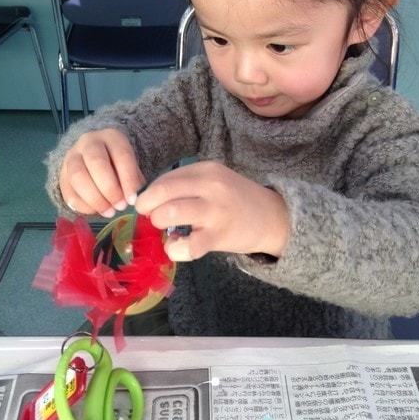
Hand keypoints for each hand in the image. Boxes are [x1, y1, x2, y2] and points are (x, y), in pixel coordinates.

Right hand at [59, 128, 144, 216]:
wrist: (94, 153)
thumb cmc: (118, 162)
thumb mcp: (130, 164)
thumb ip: (134, 179)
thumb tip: (135, 199)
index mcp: (112, 136)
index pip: (121, 155)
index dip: (128, 179)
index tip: (133, 200)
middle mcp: (89, 142)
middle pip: (96, 162)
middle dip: (110, 188)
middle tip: (120, 206)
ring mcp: (71, 157)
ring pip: (78, 176)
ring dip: (95, 199)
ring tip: (109, 212)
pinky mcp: (61, 174)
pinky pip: (68, 191)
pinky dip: (82, 205)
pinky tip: (95, 211)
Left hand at [135, 161, 288, 260]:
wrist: (272, 218)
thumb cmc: (235, 200)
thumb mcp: (215, 181)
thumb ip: (187, 185)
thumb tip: (149, 198)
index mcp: (206, 170)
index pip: (164, 178)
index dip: (148, 193)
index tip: (148, 204)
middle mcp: (211, 186)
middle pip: (162, 192)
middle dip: (147, 206)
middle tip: (150, 216)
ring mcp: (215, 211)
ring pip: (169, 213)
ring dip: (158, 223)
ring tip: (166, 230)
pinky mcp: (219, 236)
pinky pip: (187, 245)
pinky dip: (174, 249)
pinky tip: (177, 248)